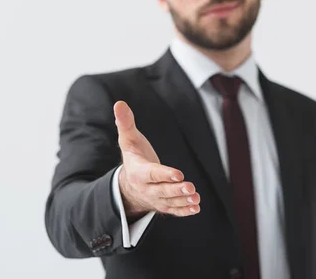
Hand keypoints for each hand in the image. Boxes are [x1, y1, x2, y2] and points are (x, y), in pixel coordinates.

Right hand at [114, 101, 200, 218]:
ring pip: (169, 202)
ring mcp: (155, 199)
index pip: (152, 174)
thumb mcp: (128, 139)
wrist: (128, 184)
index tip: (179, 174)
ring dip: (183, 201)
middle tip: (190, 187)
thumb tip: (119, 103)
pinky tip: (196, 208)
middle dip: (176, 190)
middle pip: (162, 191)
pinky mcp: (163, 205)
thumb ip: (125, 123)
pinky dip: (184, 210)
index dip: (164, 174)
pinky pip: (173, 210)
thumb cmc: (133, 156)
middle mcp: (146, 188)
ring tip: (196, 198)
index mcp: (138, 171)